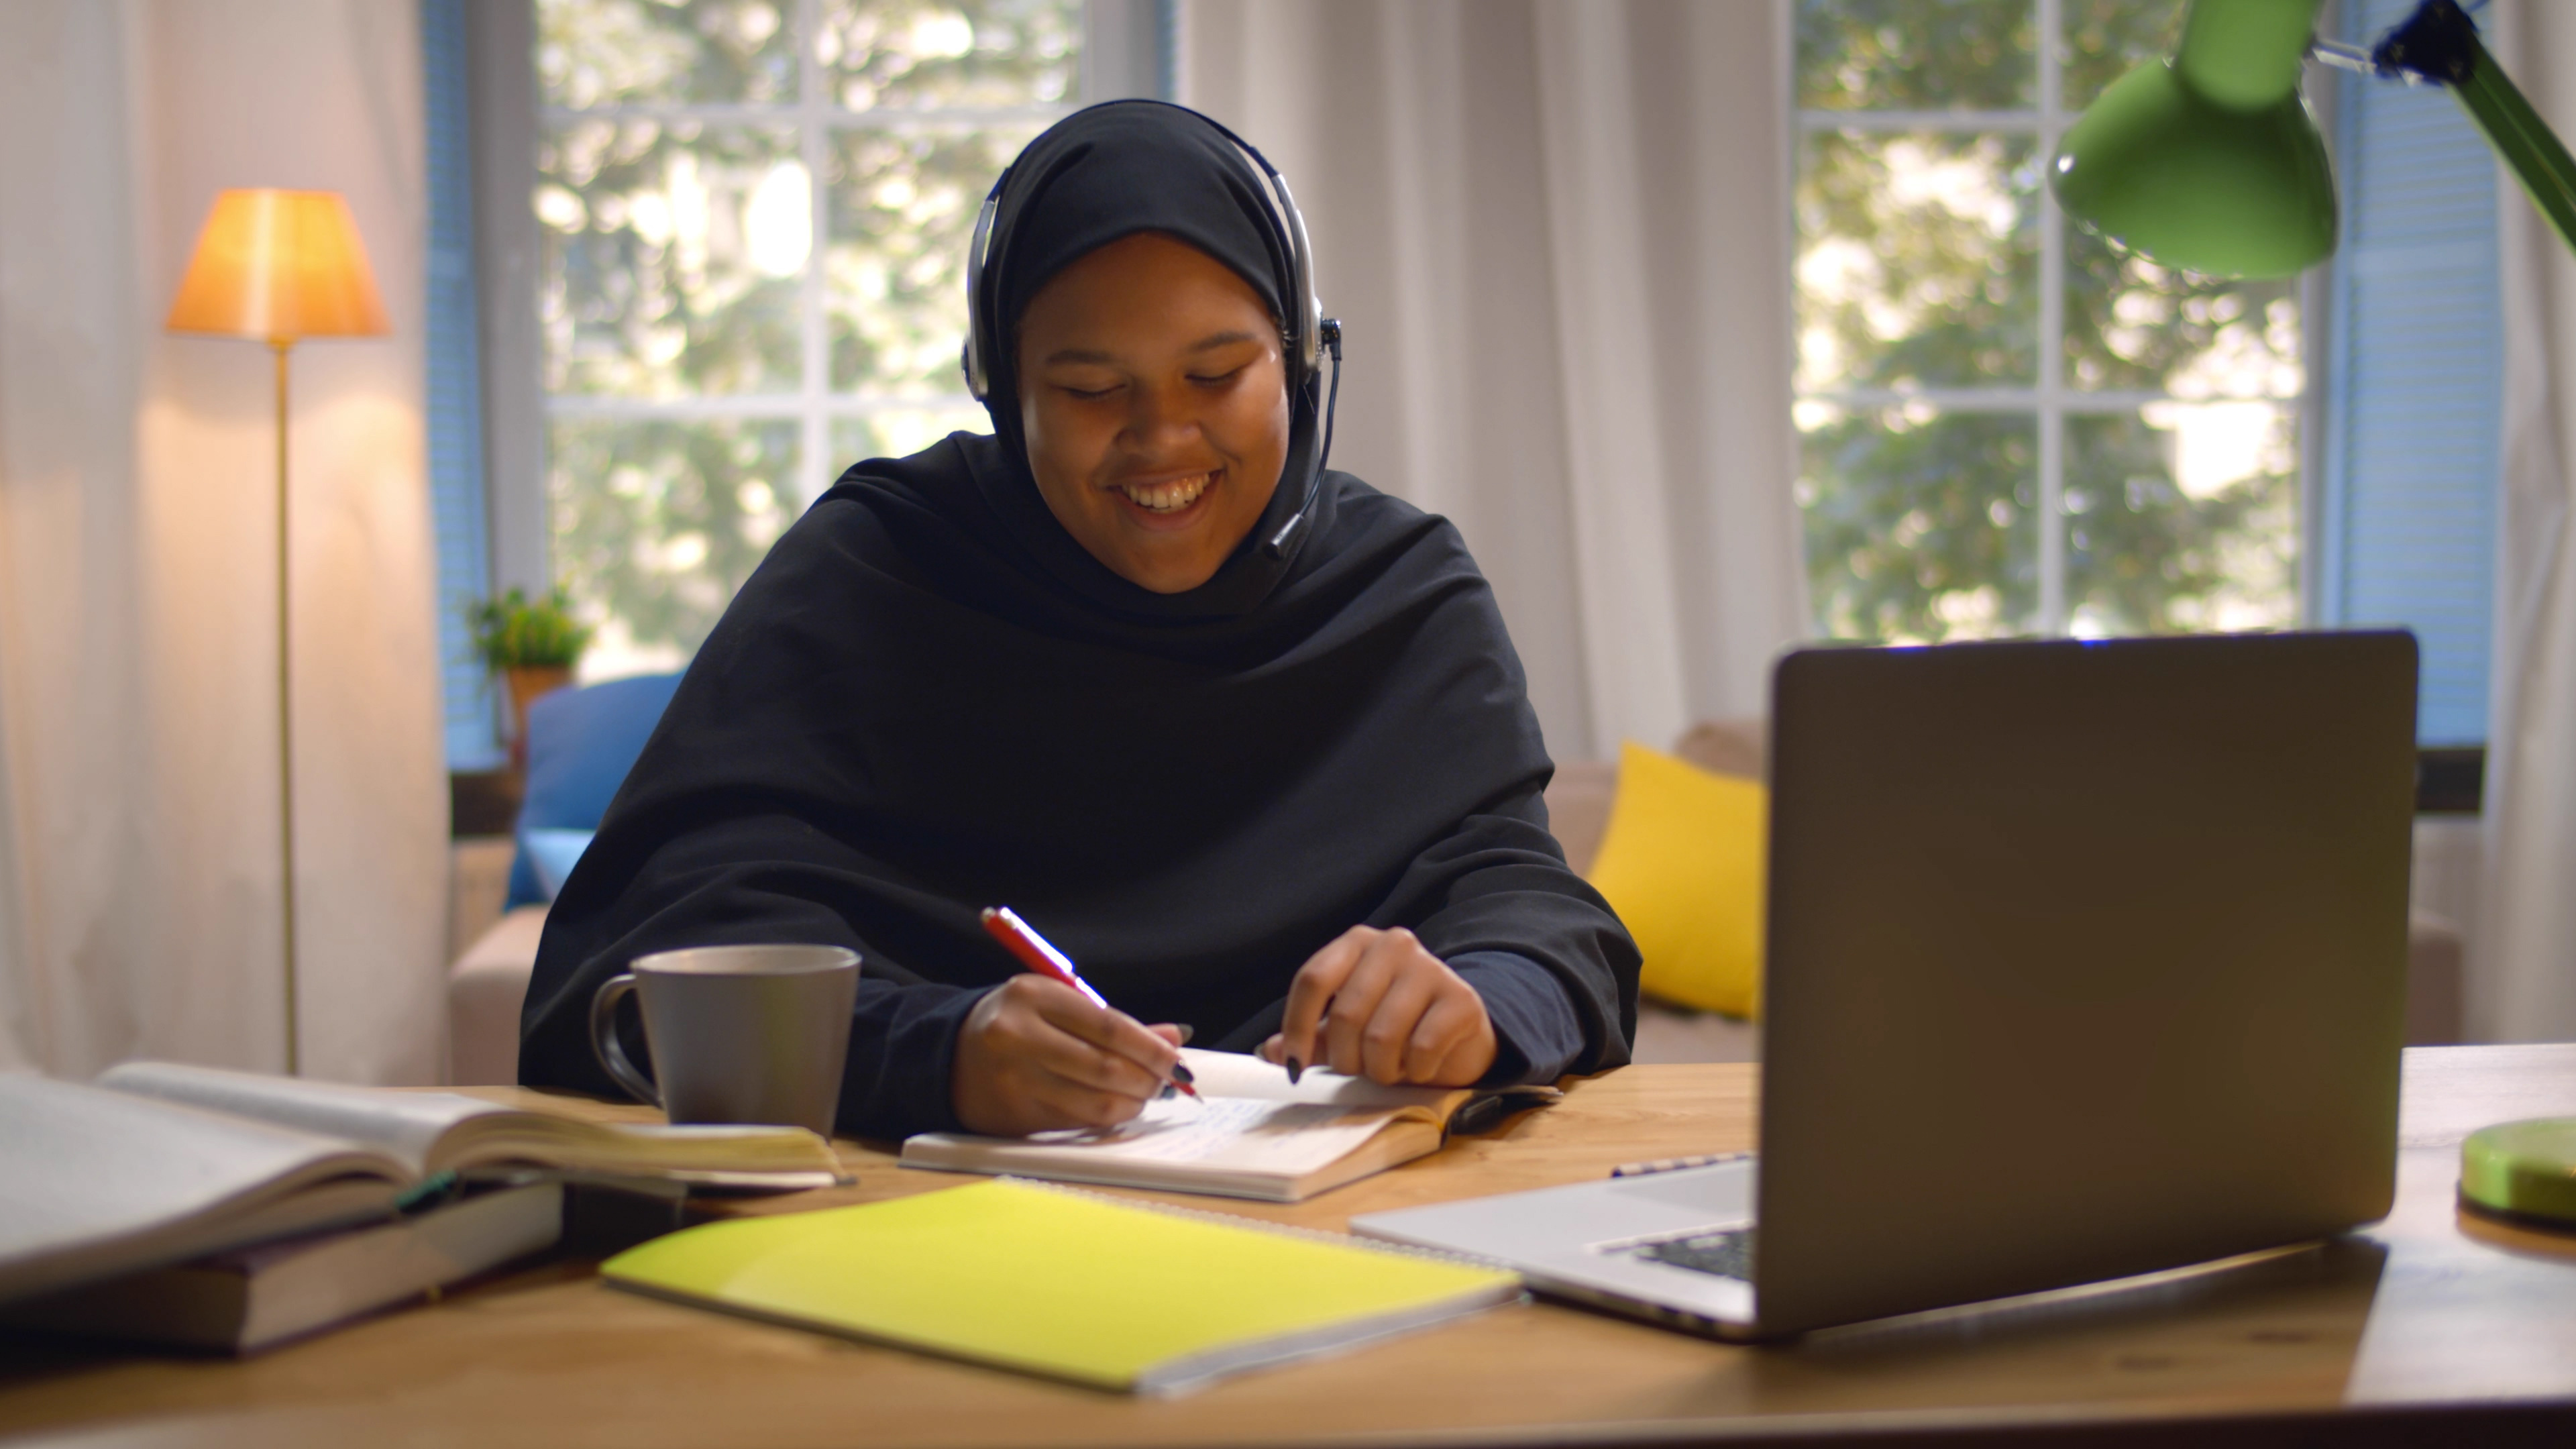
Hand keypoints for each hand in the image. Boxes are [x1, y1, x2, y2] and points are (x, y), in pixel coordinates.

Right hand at [952, 975, 1186, 1135]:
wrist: (950, 1055)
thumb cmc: (1019, 1024)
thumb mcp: (1059, 1006)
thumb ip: (1115, 1022)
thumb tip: (1175, 1038)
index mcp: (1033, 996)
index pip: (1108, 1026)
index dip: (1150, 1047)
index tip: (1175, 1058)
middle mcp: (1018, 1037)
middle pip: (1104, 1068)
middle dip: (1147, 1079)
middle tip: (1166, 1082)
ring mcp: (1013, 1081)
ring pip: (1094, 1103)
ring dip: (1132, 1103)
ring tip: (1144, 1095)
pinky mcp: (1014, 1117)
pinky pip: (1076, 1123)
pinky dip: (1106, 1118)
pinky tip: (1115, 1107)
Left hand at [1258, 926, 1495, 1086]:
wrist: (1460, 1036)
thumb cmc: (1396, 1028)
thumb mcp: (1347, 1031)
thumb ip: (1312, 1037)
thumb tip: (1273, 1052)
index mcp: (1356, 943)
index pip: (1313, 979)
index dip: (1297, 1027)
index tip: (1294, 1066)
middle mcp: (1393, 945)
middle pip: (1345, 1015)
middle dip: (1345, 1059)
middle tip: (1358, 1070)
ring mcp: (1430, 968)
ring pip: (1381, 1036)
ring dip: (1380, 1069)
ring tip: (1389, 1069)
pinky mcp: (1460, 999)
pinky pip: (1421, 1048)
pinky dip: (1414, 1071)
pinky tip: (1420, 1066)